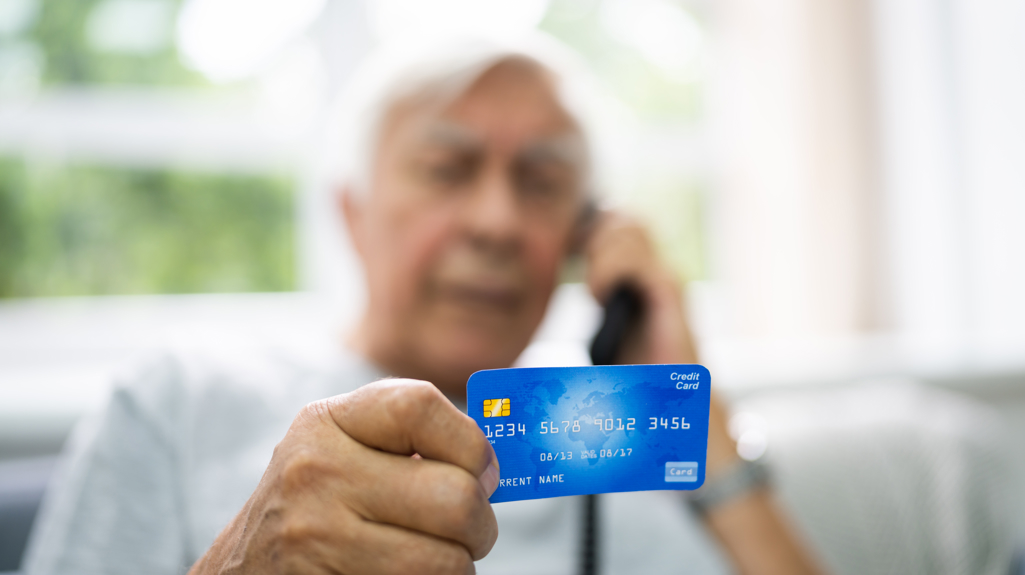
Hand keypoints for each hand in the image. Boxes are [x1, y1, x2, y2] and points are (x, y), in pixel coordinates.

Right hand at [189, 379, 500, 574]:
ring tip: (432, 559)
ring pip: (446, 562)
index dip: (472, 444)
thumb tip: (493, 464)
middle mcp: (315, 472)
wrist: (241, 572)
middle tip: (469, 532)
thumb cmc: (316, 504)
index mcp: (326, 422)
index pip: (422, 407)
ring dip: (456, 568)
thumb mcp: (343, 450)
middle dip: (479, 525)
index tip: (482, 472)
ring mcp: (314, 537)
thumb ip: (409, 442)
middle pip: (454, 496)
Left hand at [584, 212, 736, 473]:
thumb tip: (551, 308)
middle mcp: (657, 270)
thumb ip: (593, 312)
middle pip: (622, 217)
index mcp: (642, 276)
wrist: (678, 411)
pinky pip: (638, 261)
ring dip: (600, 252)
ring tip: (592, 292)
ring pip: (629, 226)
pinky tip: (597, 298)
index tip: (567, 254)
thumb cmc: (640, 381)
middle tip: (580, 274)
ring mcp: (665, 280)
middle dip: (593, 236)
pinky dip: (609, 270)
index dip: (588, 228)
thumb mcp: (606, 337)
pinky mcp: (670, 296)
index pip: (616, 222)